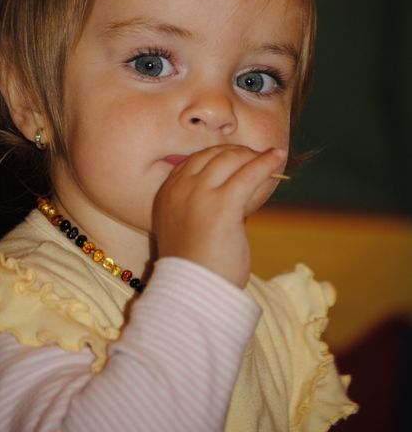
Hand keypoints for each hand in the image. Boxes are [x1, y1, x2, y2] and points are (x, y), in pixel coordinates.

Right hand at [153, 145, 286, 287]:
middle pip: (212, 155)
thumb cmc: (197, 266)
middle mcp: (179, 189)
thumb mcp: (188, 227)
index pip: (194, 160)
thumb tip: (236, 186)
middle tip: (255, 158)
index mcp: (167, 194)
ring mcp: (199, 195)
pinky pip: (248, 174)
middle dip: (236, 153)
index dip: (218, 155)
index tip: (237, 158)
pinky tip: (278, 157)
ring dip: (252, 156)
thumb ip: (200, 204)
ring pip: (230, 159)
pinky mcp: (222, 205)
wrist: (194, 292)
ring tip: (269, 159)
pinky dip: (265, 163)